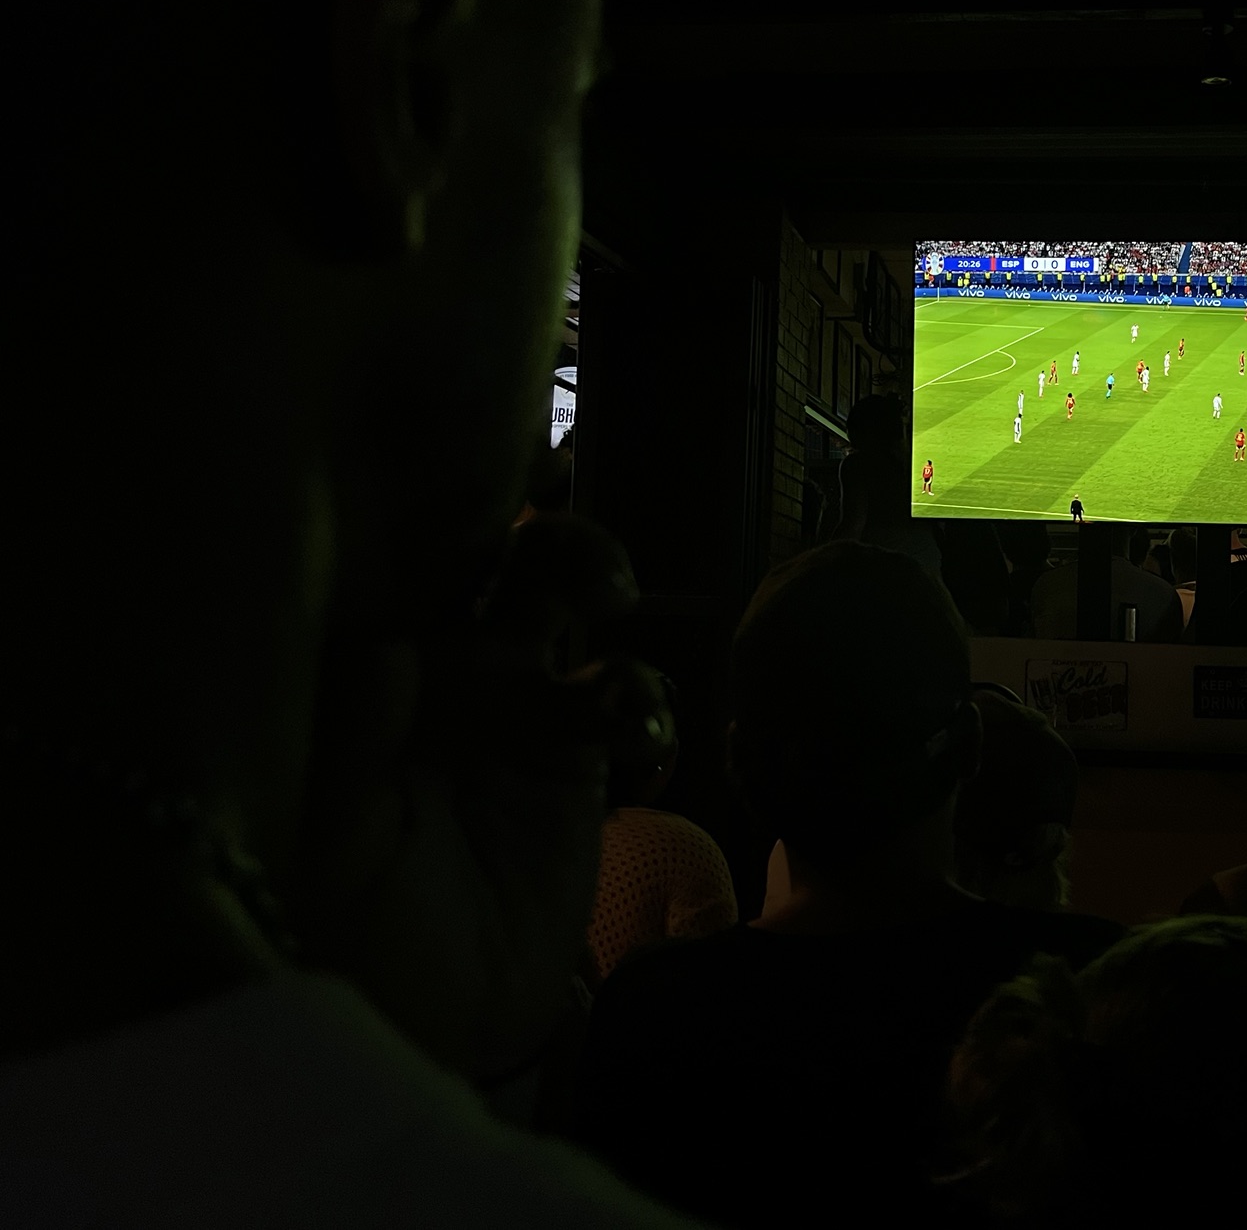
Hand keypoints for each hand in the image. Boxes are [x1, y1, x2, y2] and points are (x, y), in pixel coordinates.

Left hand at [298, 516, 661, 1083]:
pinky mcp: (579, 754)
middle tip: (579, 559)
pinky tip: (640, 738)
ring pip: (565, 598)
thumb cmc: (350, 932)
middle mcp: (441, 663)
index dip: (441, 513)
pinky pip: (624, 695)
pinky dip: (641, 700)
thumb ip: (354, 746)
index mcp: (367, 667)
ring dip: (598, 573)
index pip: (402, 562)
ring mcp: (515, 702)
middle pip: (499, 553)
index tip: (479, 498)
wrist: (436, 1024)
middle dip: (550, 532)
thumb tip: (391, 648)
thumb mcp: (329, 846)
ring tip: (615, 598)